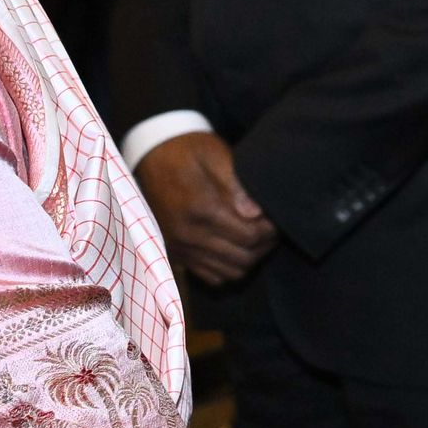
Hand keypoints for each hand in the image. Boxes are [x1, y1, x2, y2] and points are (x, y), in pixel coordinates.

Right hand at [136, 132, 276, 286]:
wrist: (150, 154)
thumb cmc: (188, 150)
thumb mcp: (214, 156)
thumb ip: (237, 187)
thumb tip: (257, 213)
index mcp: (201, 208)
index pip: (249, 236)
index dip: (270, 231)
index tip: (276, 219)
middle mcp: (188, 234)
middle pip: (243, 258)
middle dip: (264, 246)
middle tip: (272, 229)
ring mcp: (180, 246)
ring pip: (229, 273)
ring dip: (249, 259)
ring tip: (256, 238)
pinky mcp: (175, 252)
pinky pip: (209, 276)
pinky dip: (228, 268)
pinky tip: (235, 247)